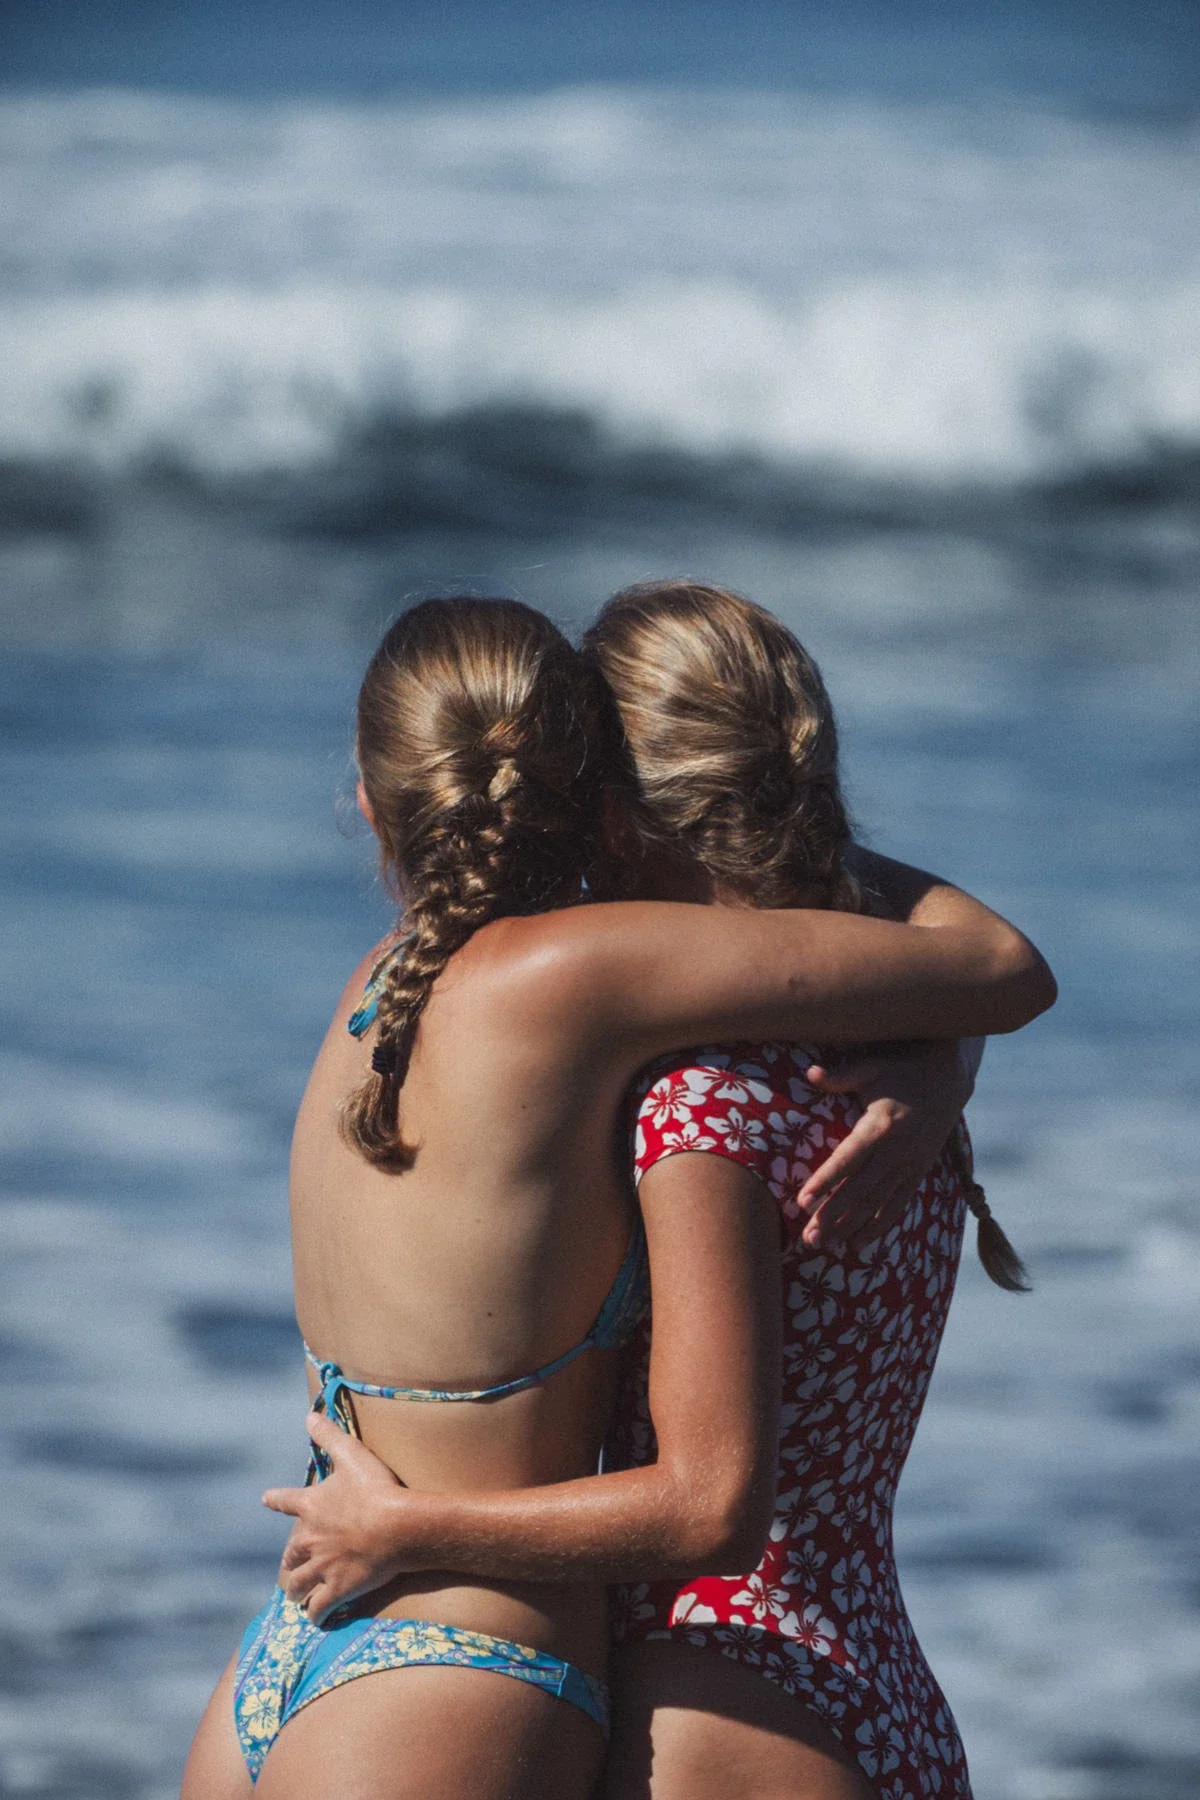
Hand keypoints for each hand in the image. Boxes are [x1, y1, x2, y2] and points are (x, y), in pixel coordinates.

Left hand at [262, 1411, 418, 1623]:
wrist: (397, 1526)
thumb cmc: (376, 1488)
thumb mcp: (352, 1454)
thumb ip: (329, 1436)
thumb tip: (308, 1415)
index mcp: (312, 1506)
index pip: (285, 1501)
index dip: (275, 1499)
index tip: (266, 1499)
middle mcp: (310, 1540)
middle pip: (290, 1554)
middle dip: (289, 1561)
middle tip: (289, 1566)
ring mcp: (322, 1567)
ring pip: (298, 1585)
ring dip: (296, 1592)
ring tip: (296, 1599)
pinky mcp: (338, 1589)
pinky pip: (319, 1609)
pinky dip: (315, 1615)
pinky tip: (316, 1619)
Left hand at [796, 1041, 974, 1248]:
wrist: (948, 1081)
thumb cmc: (901, 1072)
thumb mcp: (871, 1068)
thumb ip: (841, 1076)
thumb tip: (810, 1073)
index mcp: (881, 1124)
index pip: (848, 1158)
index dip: (825, 1181)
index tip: (803, 1201)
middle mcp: (897, 1150)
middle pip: (860, 1189)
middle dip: (832, 1215)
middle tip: (808, 1237)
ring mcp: (910, 1165)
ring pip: (877, 1203)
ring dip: (851, 1226)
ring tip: (826, 1245)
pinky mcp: (918, 1173)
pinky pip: (898, 1205)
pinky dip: (879, 1226)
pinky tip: (858, 1243)